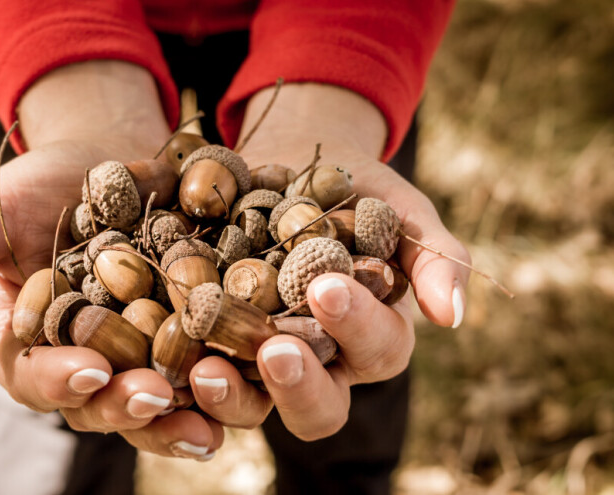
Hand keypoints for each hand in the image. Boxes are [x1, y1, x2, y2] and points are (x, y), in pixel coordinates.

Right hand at [0, 61, 225, 458]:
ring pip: (161, 402)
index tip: (88, 369)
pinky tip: (257, 381)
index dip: (59, 380)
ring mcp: (141, 356)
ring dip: (185, 415)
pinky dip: (232, 379)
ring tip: (211, 424)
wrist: (108, 159)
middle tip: (156, 398)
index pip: (35, 378)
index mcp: (28, 347)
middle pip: (103, 403)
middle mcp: (86, 364)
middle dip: (129, 405)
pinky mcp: (191, 337)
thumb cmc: (36, 189)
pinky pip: (210, 368)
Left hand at [185, 82, 470, 439]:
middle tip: (276, 350)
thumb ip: (432, 254)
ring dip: (232, 397)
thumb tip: (453, 317)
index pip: (378, 352)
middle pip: (320, 407)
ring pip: (252, 409)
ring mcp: (256, 362)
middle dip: (299, 384)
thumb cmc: (348, 185)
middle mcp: (317, 363)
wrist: (277, 161)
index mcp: (369, 336)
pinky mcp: (205, 347)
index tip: (328, 286)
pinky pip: (193, 378)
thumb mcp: (395, 204)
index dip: (359, 328)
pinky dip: (179, 379)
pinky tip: (161, 359)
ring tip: (206, 370)